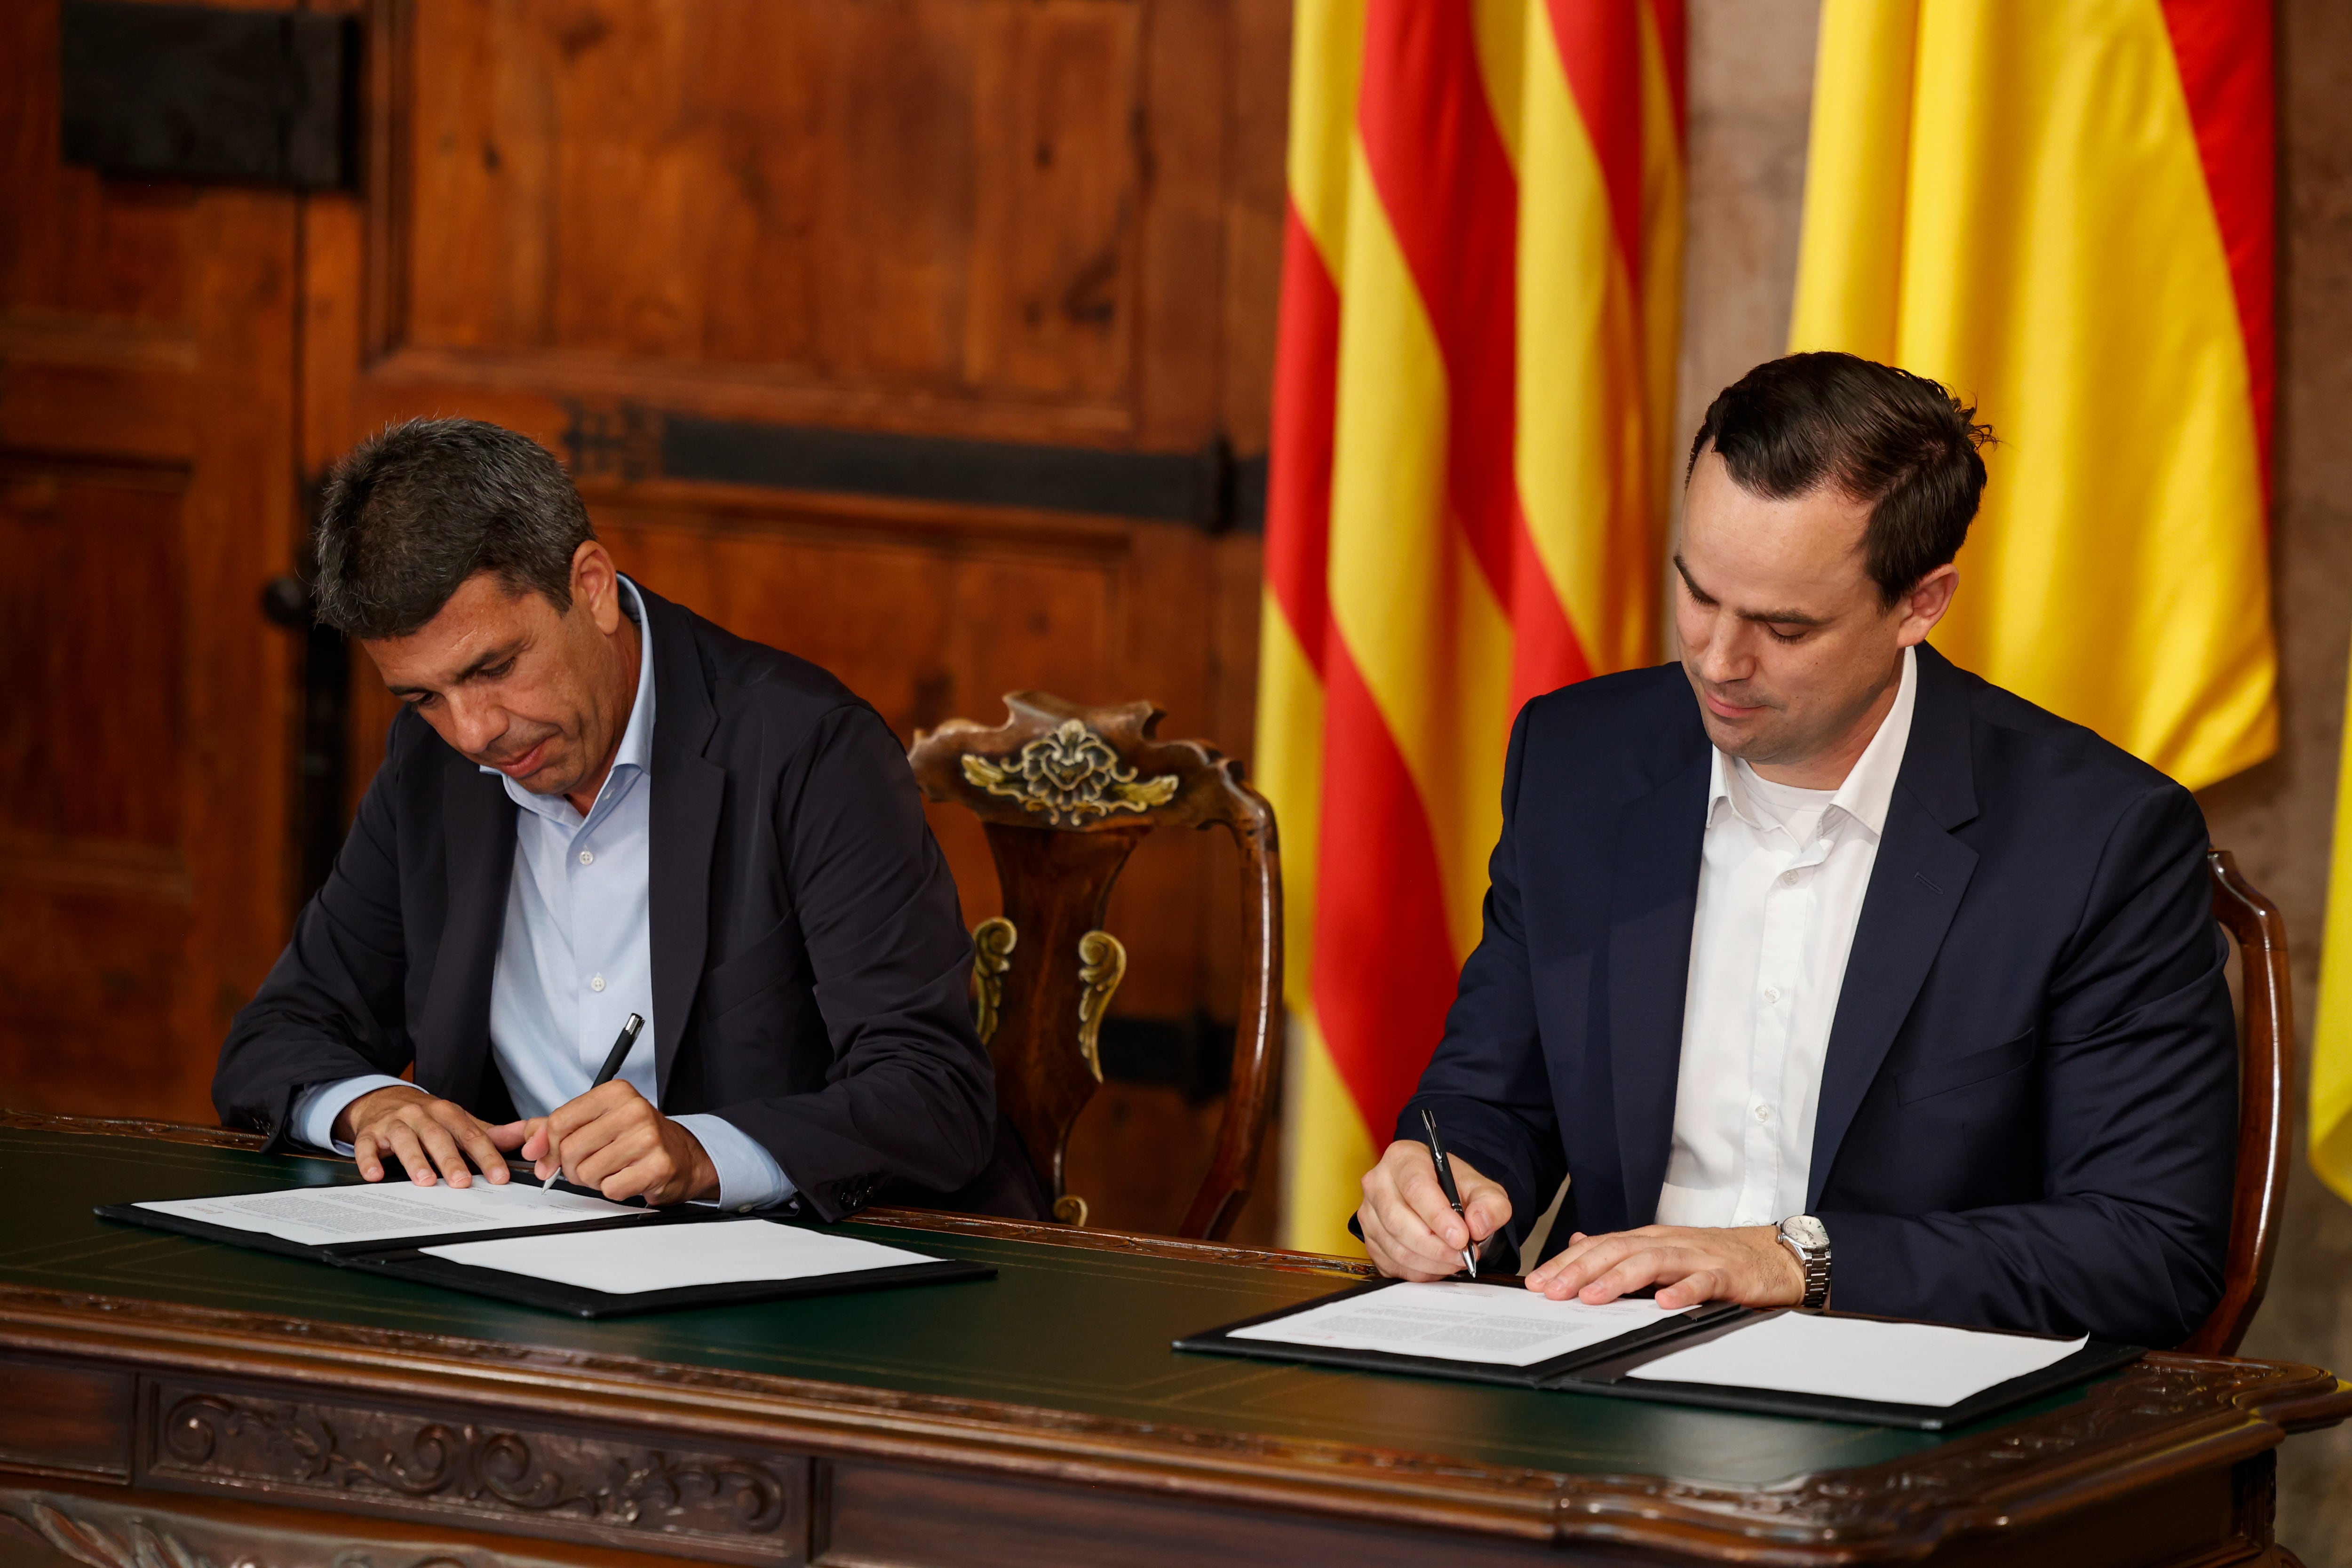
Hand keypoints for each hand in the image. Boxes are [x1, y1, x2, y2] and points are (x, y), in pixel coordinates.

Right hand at [338, 1085, 524, 1187]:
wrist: (384, 1098)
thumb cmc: (427, 1116)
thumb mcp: (458, 1119)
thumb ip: (488, 1132)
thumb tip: (524, 1135)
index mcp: (448, 1113)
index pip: (471, 1134)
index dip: (487, 1155)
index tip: (499, 1176)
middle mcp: (422, 1115)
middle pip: (439, 1137)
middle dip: (451, 1160)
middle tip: (462, 1182)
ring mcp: (394, 1123)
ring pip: (405, 1140)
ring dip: (415, 1160)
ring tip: (425, 1181)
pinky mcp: (370, 1133)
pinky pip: (367, 1147)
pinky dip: (370, 1161)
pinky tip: (376, 1175)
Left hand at [515, 1080, 717, 1205]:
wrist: (682, 1155)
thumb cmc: (634, 1137)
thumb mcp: (595, 1121)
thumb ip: (554, 1127)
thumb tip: (525, 1141)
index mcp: (615, 1092)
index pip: (559, 1121)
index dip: (546, 1147)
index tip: (546, 1158)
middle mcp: (634, 1109)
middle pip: (570, 1150)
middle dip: (572, 1166)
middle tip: (592, 1163)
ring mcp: (648, 1137)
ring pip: (587, 1172)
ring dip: (594, 1180)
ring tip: (613, 1169)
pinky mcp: (658, 1166)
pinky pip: (610, 1189)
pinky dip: (614, 1190)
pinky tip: (628, 1178)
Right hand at [1357, 1139, 1511, 1279]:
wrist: (1439, 1196)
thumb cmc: (1454, 1188)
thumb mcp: (1483, 1189)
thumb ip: (1490, 1204)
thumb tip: (1478, 1223)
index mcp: (1402, 1158)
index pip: (1415, 1188)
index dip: (1438, 1217)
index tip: (1461, 1237)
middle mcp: (1378, 1183)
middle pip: (1399, 1222)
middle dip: (1436, 1247)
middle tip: (1463, 1255)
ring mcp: (1369, 1213)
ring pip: (1395, 1247)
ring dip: (1430, 1262)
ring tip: (1455, 1260)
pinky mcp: (1369, 1239)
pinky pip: (1391, 1264)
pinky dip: (1419, 1272)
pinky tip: (1437, 1264)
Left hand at [1525, 1224, 1803, 1309]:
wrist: (1773, 1256)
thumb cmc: (1715, 1257)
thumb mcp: (1663, 1249)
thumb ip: (1623, 1249)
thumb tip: (1579, 1242)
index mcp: (1650, 1239)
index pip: (1600, 1246)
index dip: (1567, 1263)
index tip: (1538, 1281)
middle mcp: (1668, 1243)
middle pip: (1618, 1251)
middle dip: (1581, 1270)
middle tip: (1552, 1290)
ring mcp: (1697, 1257)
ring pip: (1652, 1262)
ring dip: (1620, 1279)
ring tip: (1593, 1297)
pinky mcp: (1727, 1275)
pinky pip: (1703, 1283)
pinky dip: (1683, 1291)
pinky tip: (1664, 1304)